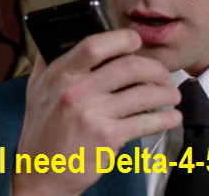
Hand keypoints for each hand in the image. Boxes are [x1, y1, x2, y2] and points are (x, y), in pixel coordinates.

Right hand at [11, 29, 181, 195]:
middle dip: (155, 68)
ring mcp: (92, 115)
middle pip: (128, 67)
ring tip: (171, 95)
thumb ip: (50, 61)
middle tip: (162, 74)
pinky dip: (164, 119)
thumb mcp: (37, 88)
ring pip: (142, 94)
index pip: (94, 45)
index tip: (136, 41)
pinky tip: (171, 117)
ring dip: (165, 94)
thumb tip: (66, 36)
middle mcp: (76, 91)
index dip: (122, 39)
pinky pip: (145, 122)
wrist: (40, 172)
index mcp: (60, 74)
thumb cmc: (42, 130)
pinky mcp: (107, 138)